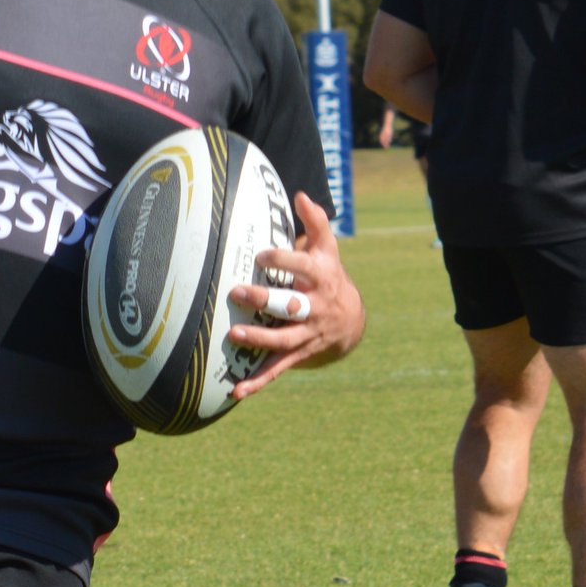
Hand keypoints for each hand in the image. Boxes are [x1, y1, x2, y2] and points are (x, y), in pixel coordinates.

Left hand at [225, 193, 365, 398]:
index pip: (303, 267)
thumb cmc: (328, 276)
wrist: (351, 322)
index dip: (284, 259)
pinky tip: (236, 391)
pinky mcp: (298, 355)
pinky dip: (257, 382)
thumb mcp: (327, 249)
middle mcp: (315, 308)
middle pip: (291, 305)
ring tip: (234, 335)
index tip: (261, 253)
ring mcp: (307, 334)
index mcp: (321, 278)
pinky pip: (277, 369)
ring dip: (259, 339)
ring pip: (283, 340)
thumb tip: (300, 194)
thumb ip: (316, 222)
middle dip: (265, 300)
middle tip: (237, 291)